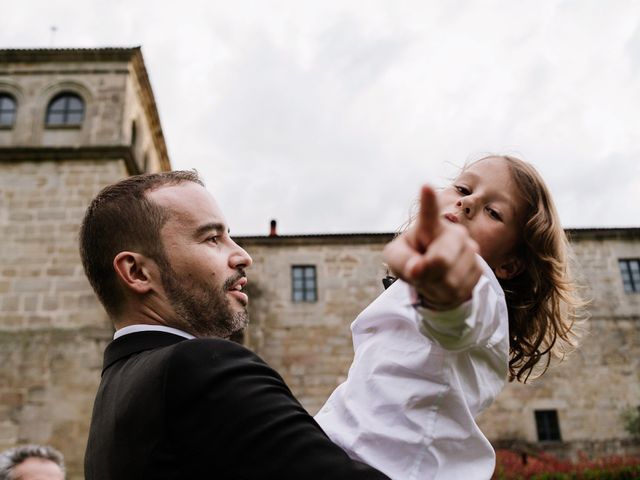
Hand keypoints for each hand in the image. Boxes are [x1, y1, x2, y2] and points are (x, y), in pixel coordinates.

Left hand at [383, 185, 481, 309]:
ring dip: (435, 286)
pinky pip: (461, 289)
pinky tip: (444, 285)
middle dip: (427, 273)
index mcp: (428, 225)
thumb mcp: (396, 260)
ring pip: (451, 280)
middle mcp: (454, 232)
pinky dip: (447, 294)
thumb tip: (417, 268)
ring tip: (432, 277)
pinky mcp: (479, 268)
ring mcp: (470, 250)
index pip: (429, 212)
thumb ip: (401, 261)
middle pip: (441, 260)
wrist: (435, 278)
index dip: (428, 200)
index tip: (425, 187)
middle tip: (419, 273)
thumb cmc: (412, 261)